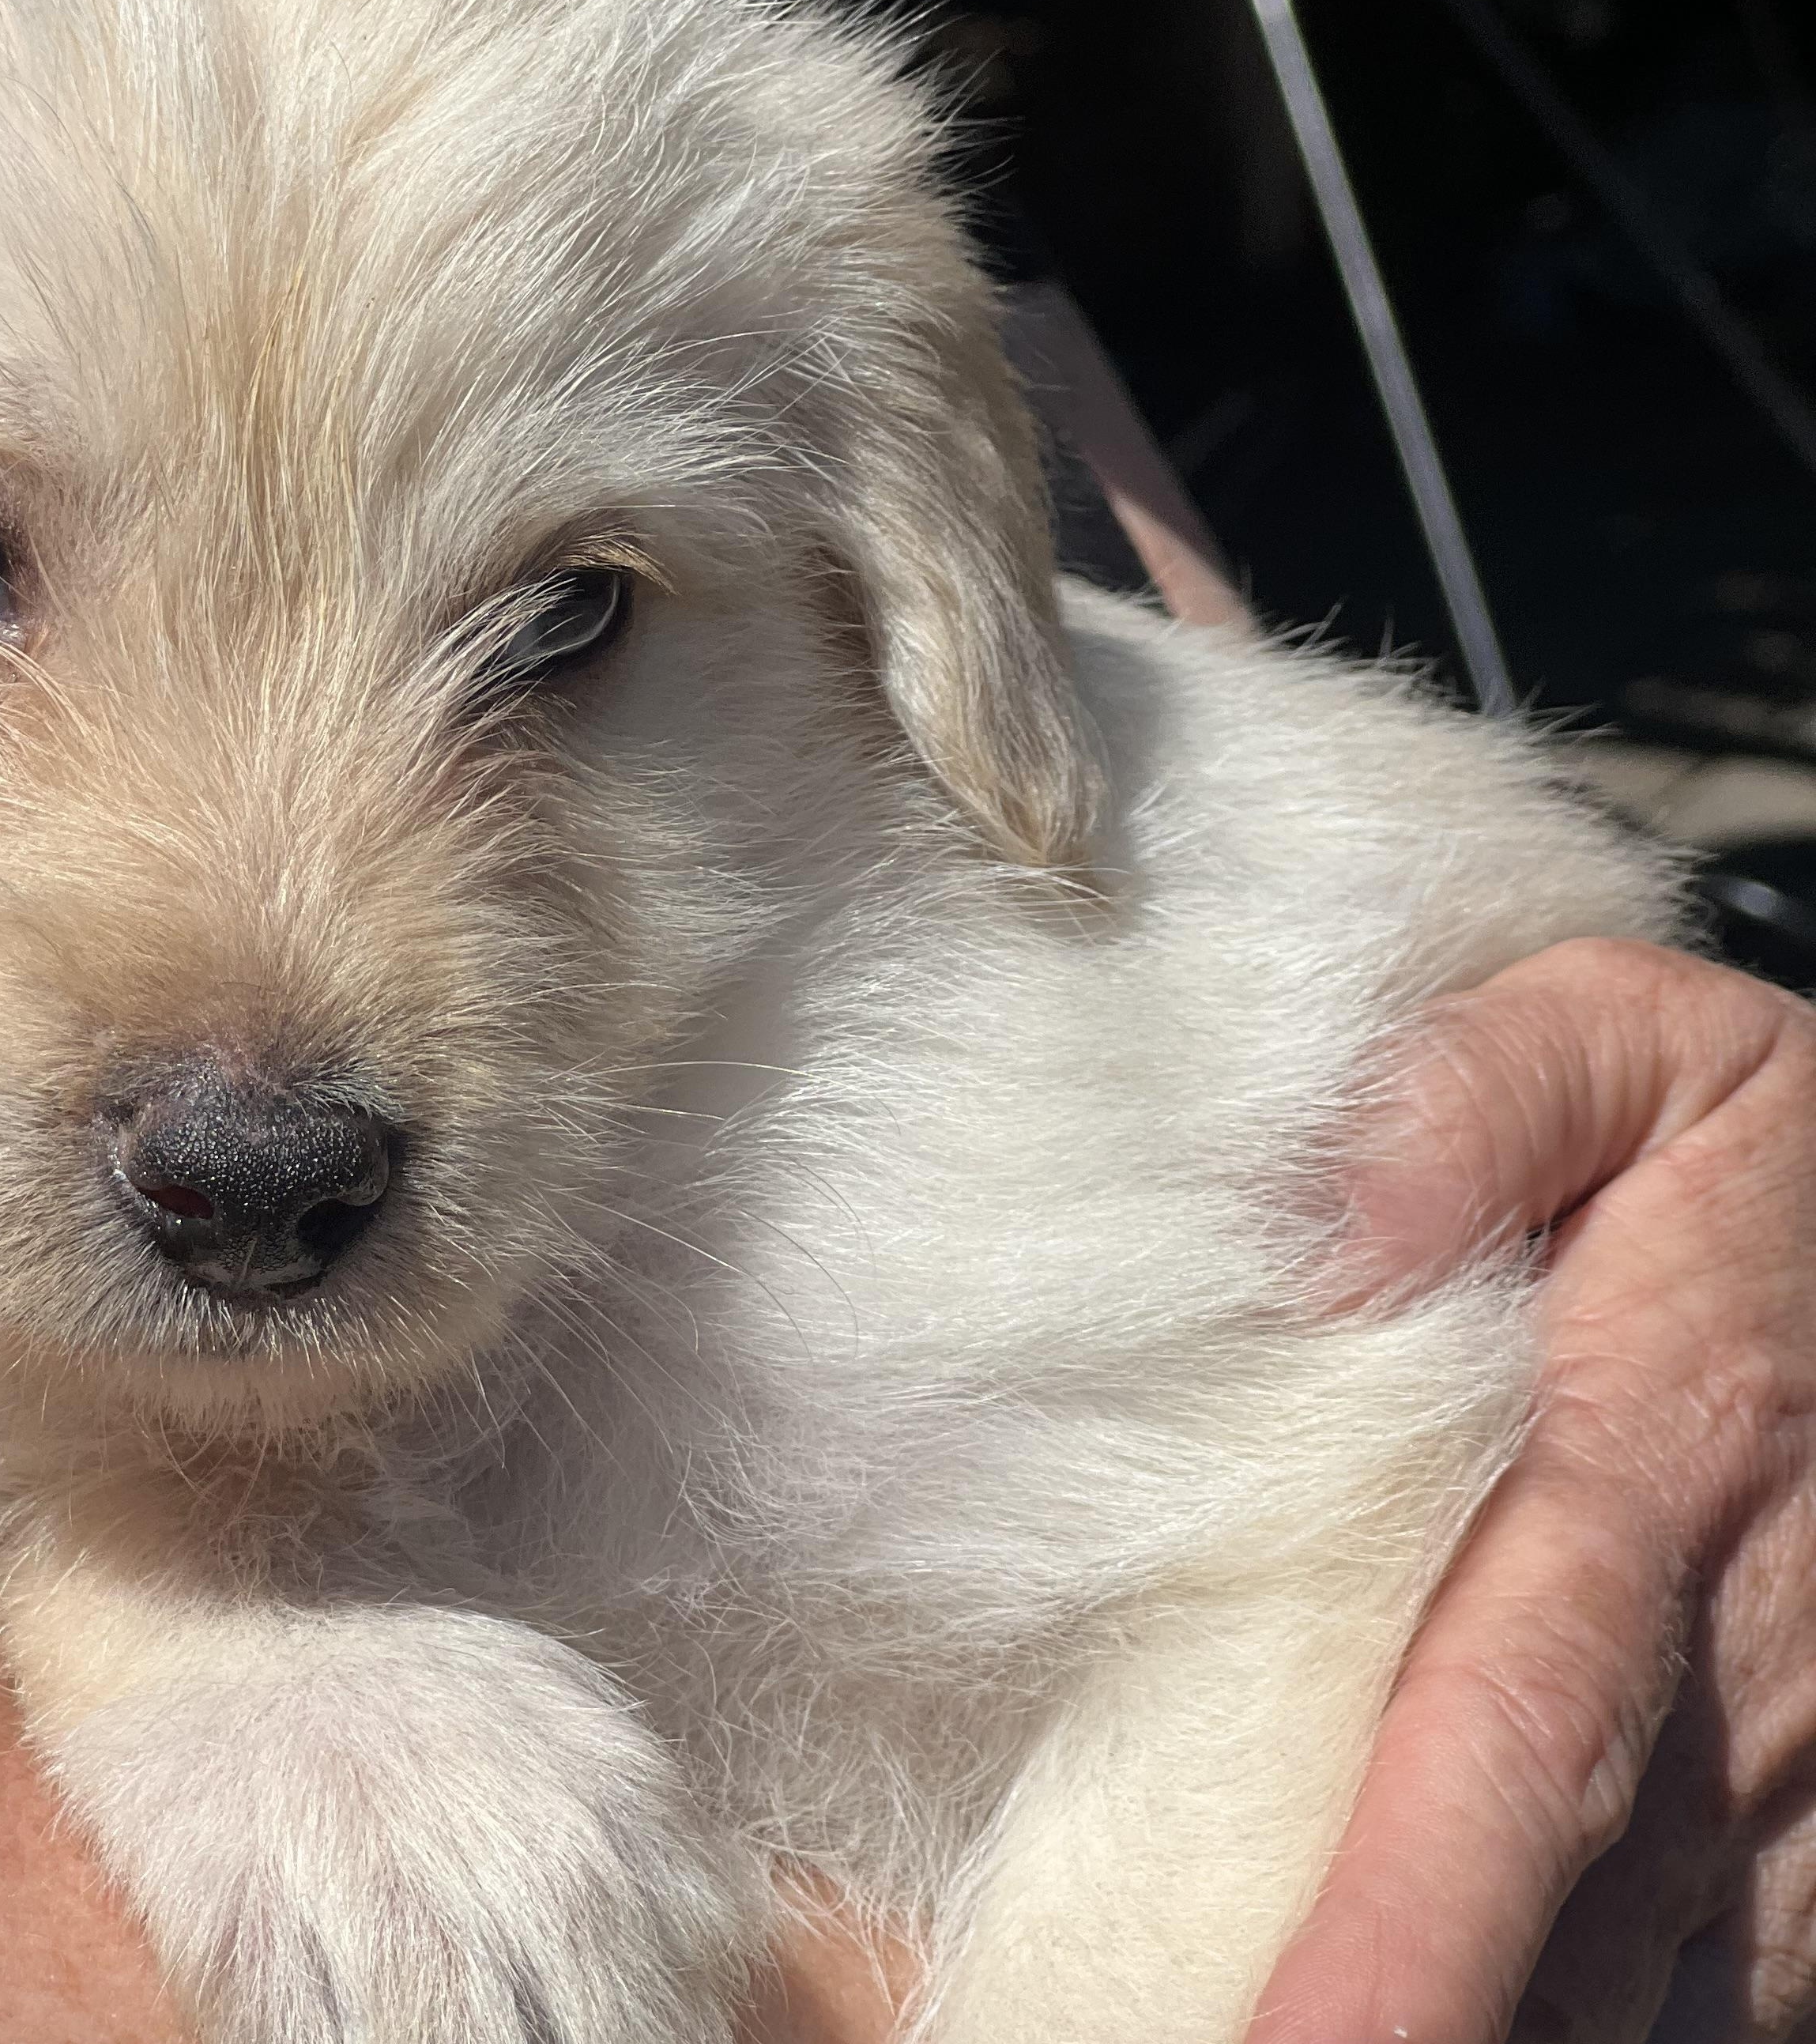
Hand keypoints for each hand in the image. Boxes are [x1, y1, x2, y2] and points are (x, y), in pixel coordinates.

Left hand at [1257, 937, 1815, 2043]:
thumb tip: (1316, 1249)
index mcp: (1663, 1468)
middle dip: (1396, 2024)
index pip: (1517, 1726)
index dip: (1413, 1922)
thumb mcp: (1627, 1043)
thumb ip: (1469, 1104)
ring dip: (1467, 2025)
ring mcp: (1805, 1806)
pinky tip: (1394, 2004)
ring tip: (1230, 2027)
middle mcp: (1747, 1683)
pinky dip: (1547, 2014)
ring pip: (1622, 1995)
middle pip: (1552, 1926)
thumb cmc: (1756, 1154)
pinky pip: (1687, 1998)